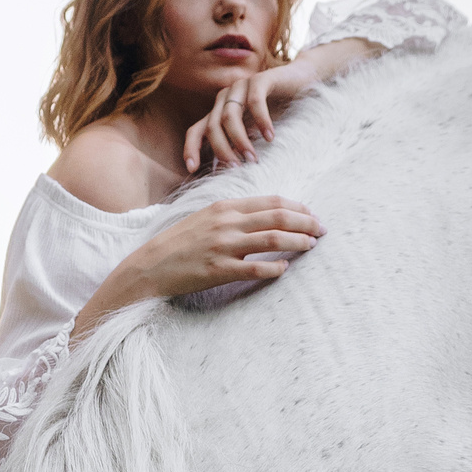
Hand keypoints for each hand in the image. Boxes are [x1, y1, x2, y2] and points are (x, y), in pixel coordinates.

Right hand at [72, 195, 323, 338]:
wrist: (149, 265)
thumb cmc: (179, 243)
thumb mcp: (205, 218)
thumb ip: (233, 215)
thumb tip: (264, 216)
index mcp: (225, 207)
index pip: (271, 201)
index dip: (297, 207)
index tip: (312, 215)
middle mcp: (227, 223)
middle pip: (278, 217)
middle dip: (306, 222)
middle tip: (322, 230)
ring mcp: (223, 246)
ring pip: (273, 240)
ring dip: (298, 242)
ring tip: (311, 246)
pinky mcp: (219, 270)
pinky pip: (256, 268)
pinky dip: (275, 268)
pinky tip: (285, 269)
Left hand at [182, 61, 316, 172]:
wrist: (302, 83)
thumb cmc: (278, 113)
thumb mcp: (254, 135)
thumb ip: (240, 148)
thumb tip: (229, 176)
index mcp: (219, 112)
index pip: (196, 131)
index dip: (191, 149)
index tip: (192, 169)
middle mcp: (225, 98)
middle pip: (212, 126)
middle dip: (222, 150)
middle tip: (237, 168)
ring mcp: (241, 87)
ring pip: (229, 115)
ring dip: (240, 140)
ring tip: (253, 158)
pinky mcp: (260, 79)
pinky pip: (255, 101)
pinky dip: (261, 121)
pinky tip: (270, 137)